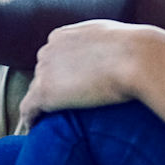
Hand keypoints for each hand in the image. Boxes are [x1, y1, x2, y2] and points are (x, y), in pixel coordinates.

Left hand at [17, 21, 148, 130]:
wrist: (135, 58)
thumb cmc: (135, 49)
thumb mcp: (112, 36)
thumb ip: (101, 43)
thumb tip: (113, 51)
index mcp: (62, 36)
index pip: (53, 56)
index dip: (59, 72)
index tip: (68, 86)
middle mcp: (48, 49)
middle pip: (43, 73)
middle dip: (52, 87)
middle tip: (63, 107)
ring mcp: (44, 70)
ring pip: (35, 91)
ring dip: (42, 104)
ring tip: (48, 121)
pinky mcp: (45, 92)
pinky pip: (28, 108)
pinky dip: (30, 118)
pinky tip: (34, 129)